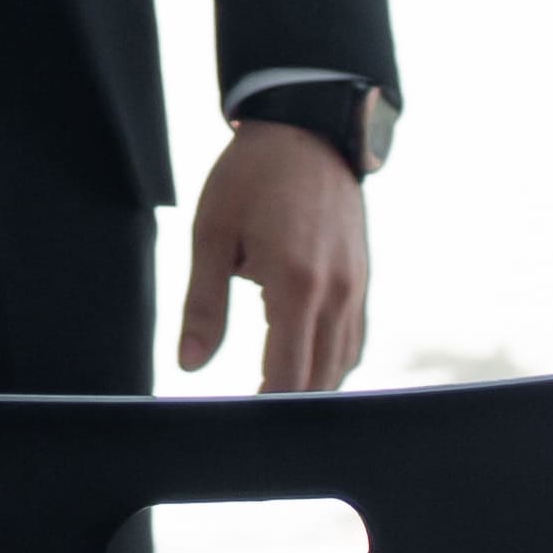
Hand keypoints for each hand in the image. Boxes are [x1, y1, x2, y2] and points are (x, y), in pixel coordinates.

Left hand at [176, 118, 368, 391]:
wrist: (305, 131)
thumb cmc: (250, 177)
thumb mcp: (211, 233)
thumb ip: (203, 304)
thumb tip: (190, 364)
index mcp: (295, 283)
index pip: (288, 374)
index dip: (265, 406)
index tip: (240, 421)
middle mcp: (335, 292)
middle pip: (320, 379)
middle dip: (288, 403)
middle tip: (251, 415)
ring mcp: (356, 287)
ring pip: (341, 363)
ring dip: (310, 384)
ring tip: (271, 394)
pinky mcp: (362, 279)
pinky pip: (352, 338)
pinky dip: (329, 359)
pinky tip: (301, 359)